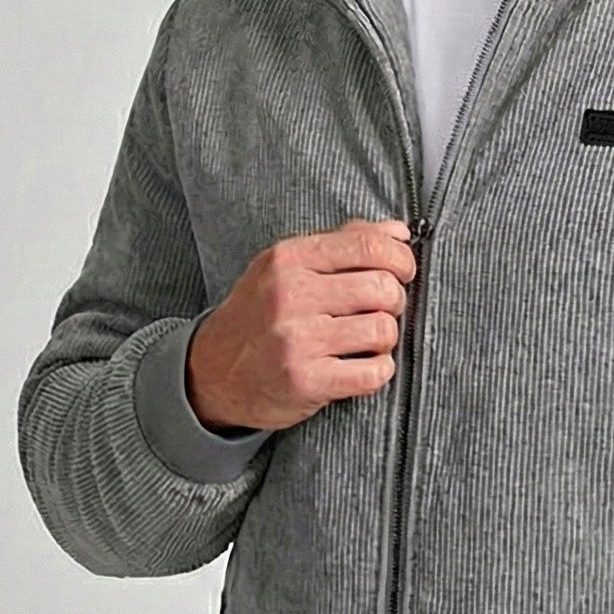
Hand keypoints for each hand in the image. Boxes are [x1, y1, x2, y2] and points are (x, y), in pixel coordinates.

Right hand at [185, 216, 416, 434]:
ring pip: (382, 330)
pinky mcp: (305, 381)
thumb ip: (342, 243)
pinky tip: (361, 366)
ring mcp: (296, 339)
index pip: (368, 245)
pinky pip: (373, 372)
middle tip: (380, 311)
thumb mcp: (286, 267)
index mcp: (288, 259)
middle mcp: (290, 295)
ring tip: (366, 341)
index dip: (400, 258)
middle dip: (394, 301)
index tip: (402, 271)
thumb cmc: (259, 317)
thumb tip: (398, 232)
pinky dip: (378, 371)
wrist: (211, 373)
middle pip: (383, 287)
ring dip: (385, 339)